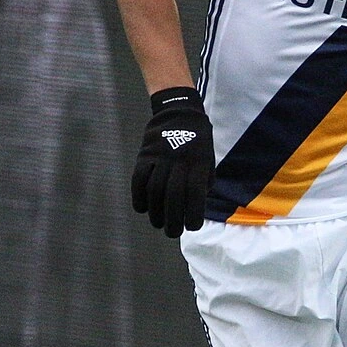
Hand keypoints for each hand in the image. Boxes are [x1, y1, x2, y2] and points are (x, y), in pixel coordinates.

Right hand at [131, 88, 214, 236]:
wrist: (178, 113)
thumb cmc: (197, 144)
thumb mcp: (208, 161)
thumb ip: (202, 184)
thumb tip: (191, 210)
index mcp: (198, 162)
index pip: (195, 193)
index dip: (194, 214)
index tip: (192, 227)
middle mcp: (179, 160)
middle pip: (173, 196)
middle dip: (173, 220)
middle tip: (173, 233)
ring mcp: (159, 157)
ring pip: (154, 190)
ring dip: (156, 212)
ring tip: (159, 224)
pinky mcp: (144, 155)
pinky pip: (138, 180)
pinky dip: (139, 197)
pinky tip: (143, 208)